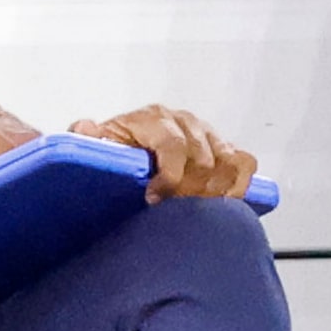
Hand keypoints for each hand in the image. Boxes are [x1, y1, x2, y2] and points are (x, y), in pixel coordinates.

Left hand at [70, 106, 257, 201]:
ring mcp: (208, 134)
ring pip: (227, 160)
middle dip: (188, 190)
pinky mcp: (224, 148)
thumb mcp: (95, 146)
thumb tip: (85, 127)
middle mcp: (184, 121)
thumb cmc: (111, 154)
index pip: (173, 144)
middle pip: (202, 158)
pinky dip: (240, 184)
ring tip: (196, 212)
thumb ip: (88, 139)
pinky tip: (223, 204)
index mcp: (153, 118)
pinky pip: (245, 162)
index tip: (155, 199)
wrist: (124, 155)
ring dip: (216, 191)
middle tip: (172, 212)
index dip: (169, 175)